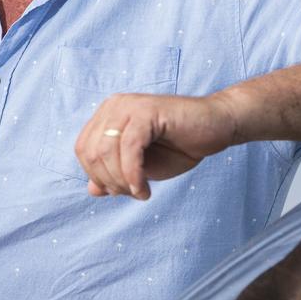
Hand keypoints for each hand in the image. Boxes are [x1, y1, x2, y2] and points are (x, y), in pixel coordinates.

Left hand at [74, 92, 237, 199]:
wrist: (217, 127)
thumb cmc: (179, 147)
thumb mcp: (141, 167)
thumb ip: (115, 175)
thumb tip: (92, 190)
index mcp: (107, 115)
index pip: (83, 149)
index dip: (97, 176)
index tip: (120, 191)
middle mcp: (113, 106)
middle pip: (91, 152)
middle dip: (109, 181)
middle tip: (132, 193)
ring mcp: (129, 105)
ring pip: (106, 151)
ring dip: (121, 181)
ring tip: (140, 192)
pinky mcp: (147, 111)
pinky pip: (129, 148)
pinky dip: (133, 174)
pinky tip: (144, 188)